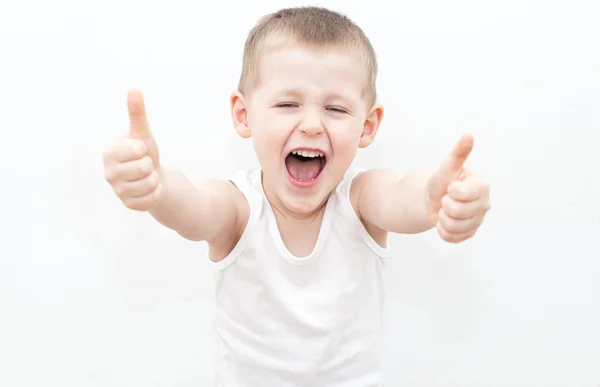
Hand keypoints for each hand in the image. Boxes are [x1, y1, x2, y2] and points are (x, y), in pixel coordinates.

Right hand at [103, 89, 162, 210]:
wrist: (152, 175)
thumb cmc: (144, 151)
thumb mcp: (143, 132)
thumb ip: (137, 112)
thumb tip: (134, 88)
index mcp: (109, 153)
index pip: (137, 150)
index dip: (144, 149)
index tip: (139, 150)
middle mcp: (109, 173)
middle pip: (144, 167)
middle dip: (150, 164)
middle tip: (144, 164)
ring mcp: (118, 191)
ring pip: (149, 183)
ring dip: (154, 178)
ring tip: (146, 175)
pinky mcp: (129, 204)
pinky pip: (151, 198)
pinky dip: (156, 192)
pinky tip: (149, 188)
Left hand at [426, 134, 490, 242]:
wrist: (433, 200)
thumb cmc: (441, 181)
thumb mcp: (447, 167)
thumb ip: (458, 153)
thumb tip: (468, 135)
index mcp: (482, 186)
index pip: (460, 193)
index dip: (449, 191)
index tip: (451, 187)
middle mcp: (485, 204)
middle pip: (456, 211)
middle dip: (445, 205)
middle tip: (446, 199)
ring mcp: (478, 221)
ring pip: (454, 226)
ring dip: (443, 218)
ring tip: (445, 210)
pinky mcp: (470, 234)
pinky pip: (451, 237)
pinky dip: (442, 230)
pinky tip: (445, 221)